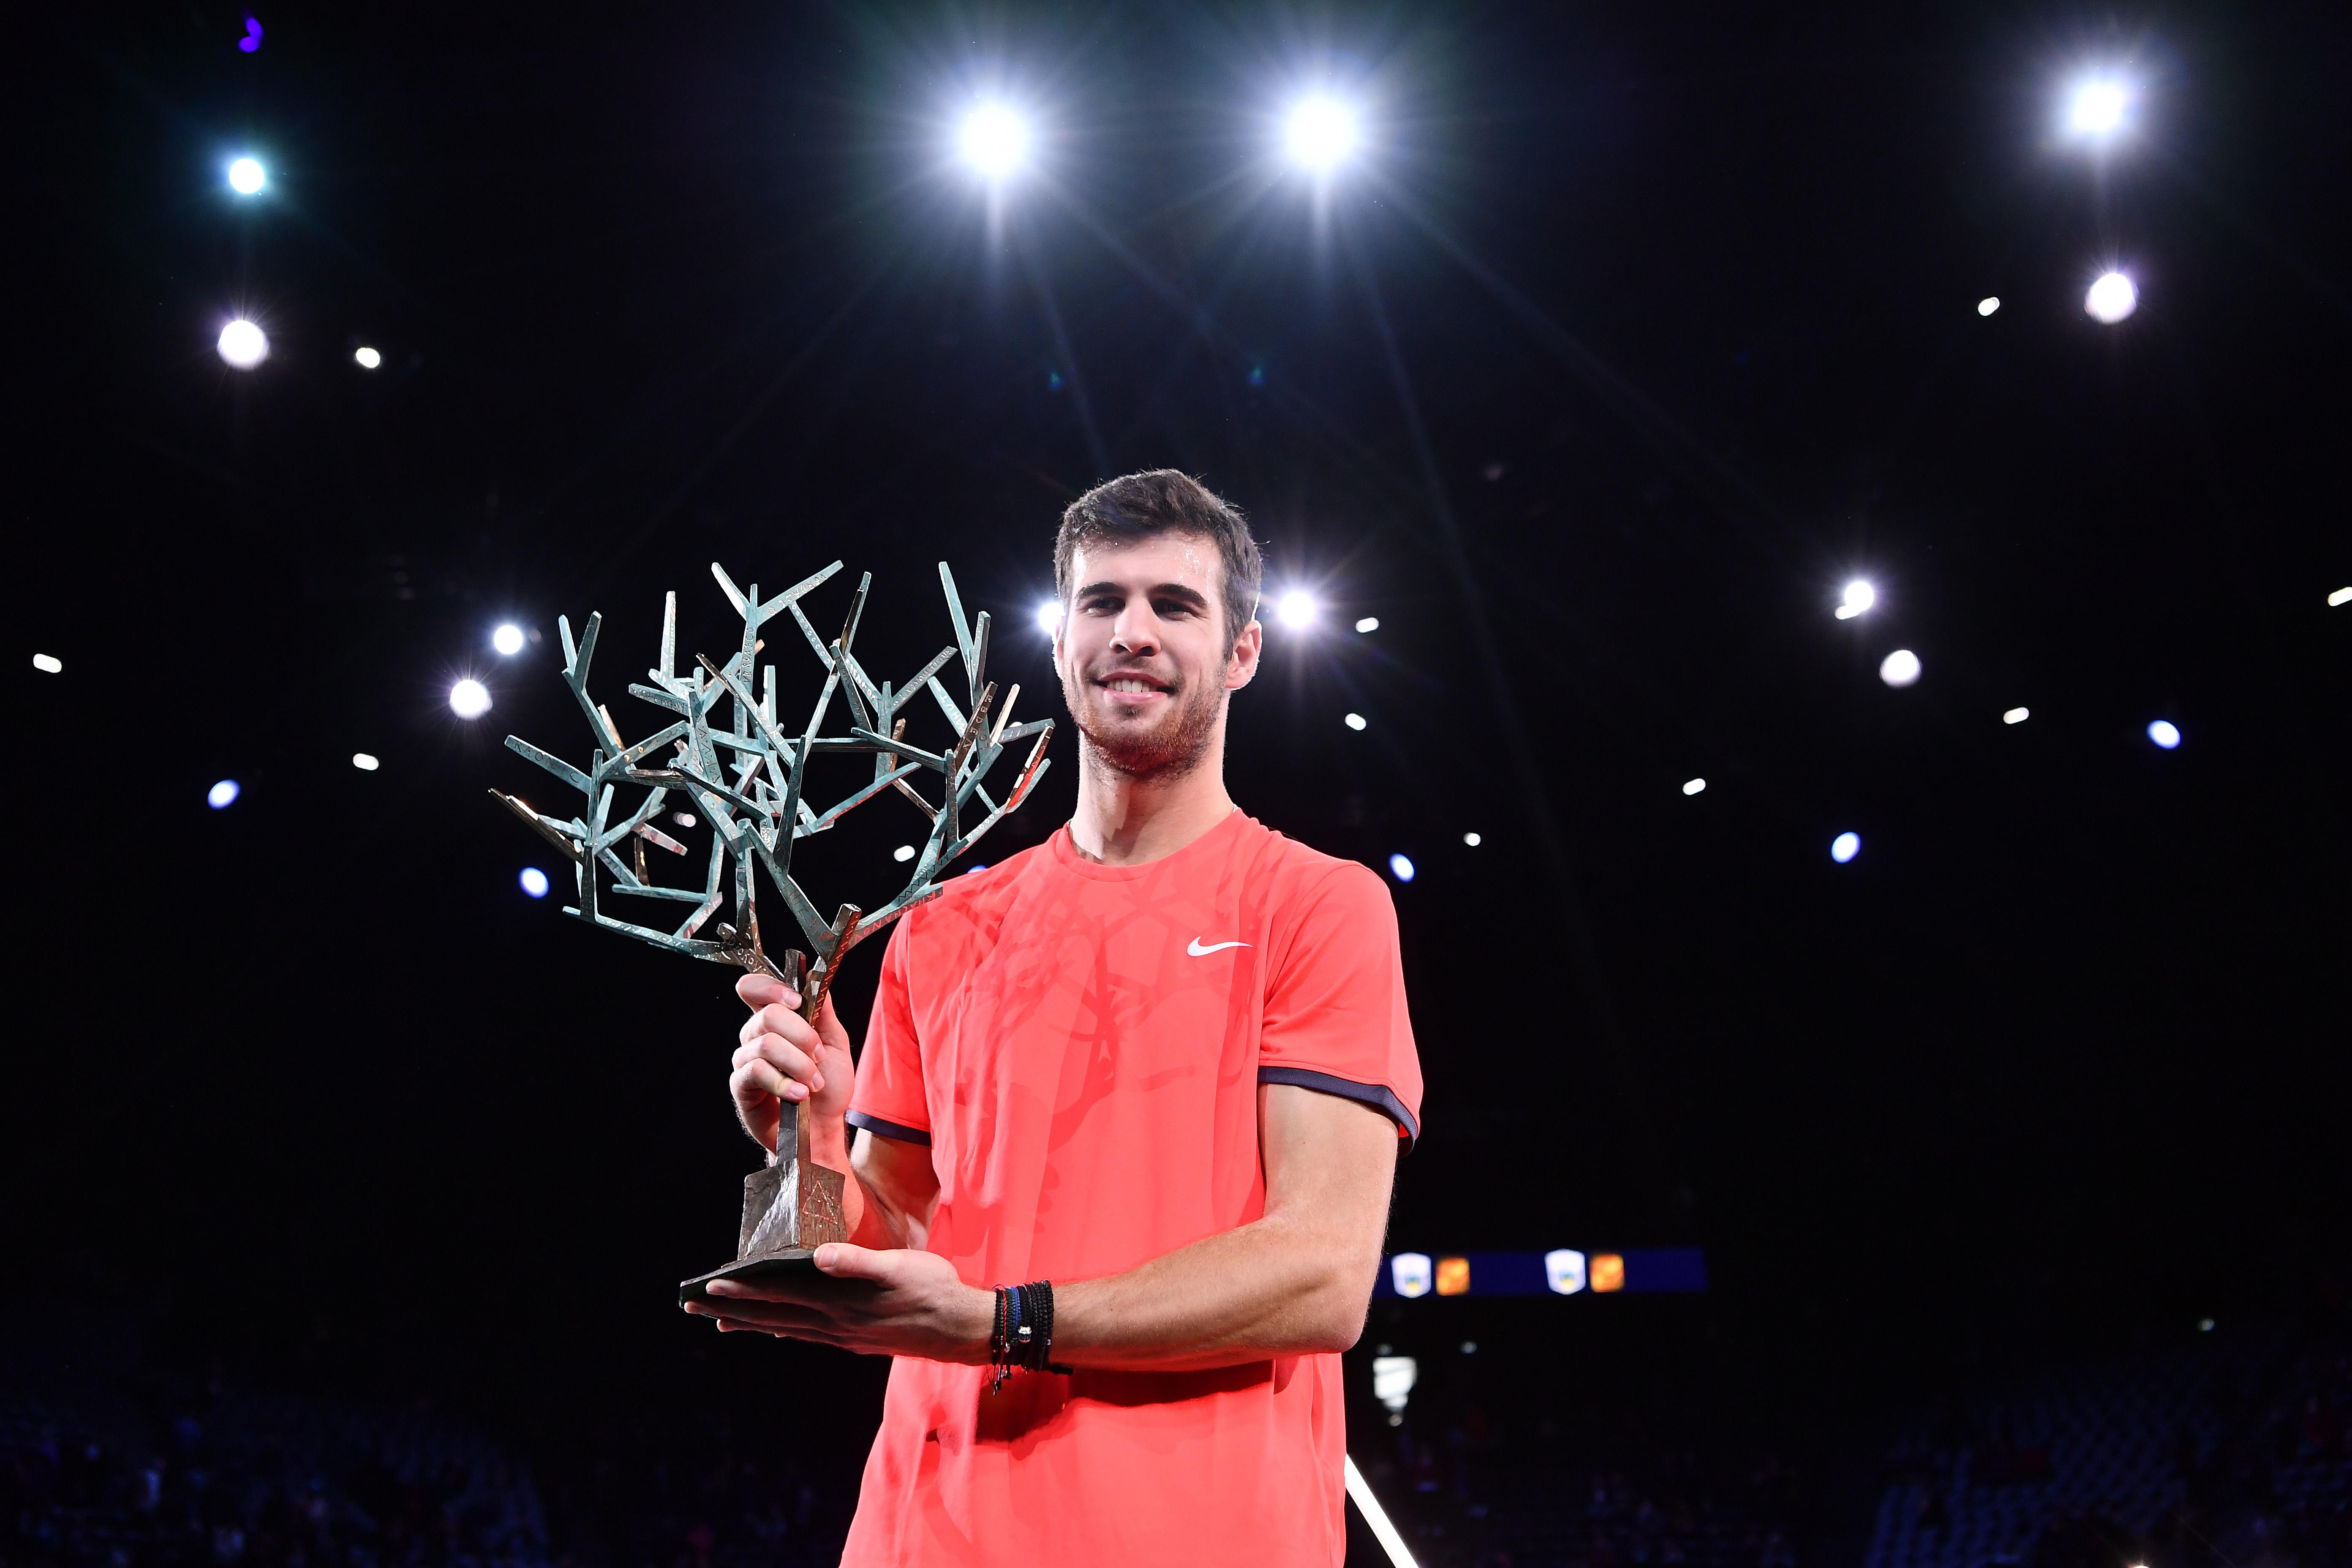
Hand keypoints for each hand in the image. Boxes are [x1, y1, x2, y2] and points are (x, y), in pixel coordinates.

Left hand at [684, 1244, 993, 1362]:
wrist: (962, 1327)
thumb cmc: (934, 1289)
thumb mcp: (901, 1268)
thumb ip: (859, 1263)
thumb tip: (819, 1257)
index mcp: (840, 1301)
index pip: (781, 1293)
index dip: (744, 1288)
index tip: (709, 1283)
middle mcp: (834, 1322)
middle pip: (772, 1315)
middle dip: (731, 1309)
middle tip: (693, 1304)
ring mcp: (843, 1334)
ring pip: (784, 1327)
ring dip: (749, 1322)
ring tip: (719, 1320)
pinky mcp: (854, 1338)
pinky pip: (806, 1334)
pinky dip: (781, 1330)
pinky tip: (773, 1329)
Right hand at [730, 971, 853, 1153]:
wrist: (823, 1126)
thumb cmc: (828, 1085)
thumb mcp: (835, 1042)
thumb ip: (823, 1009)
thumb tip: (812, 975)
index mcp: (776, 1020)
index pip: (753, 988)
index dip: (771, 987)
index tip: (797, 1001)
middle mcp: (756, 1036)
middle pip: (766, 1015)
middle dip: (802, 1036)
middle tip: (819, 1056)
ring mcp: (746, 1060)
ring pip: (766, 1044)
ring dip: (798, 1064)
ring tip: (814, 1082)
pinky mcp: (741, 1085)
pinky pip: (756, 1072)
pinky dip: (783, 1083)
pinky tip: (800, 1094)